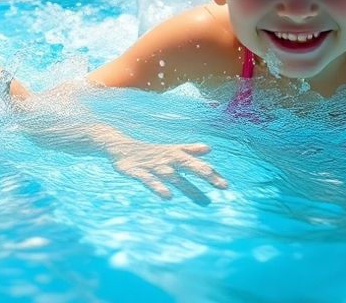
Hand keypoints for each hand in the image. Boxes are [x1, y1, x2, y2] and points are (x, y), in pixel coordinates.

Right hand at [106, 140, 228, 201]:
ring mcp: (152, 165)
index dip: (212, 174)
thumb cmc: (150, 151)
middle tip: (224, 187)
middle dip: (206, 174)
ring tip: (203, 201)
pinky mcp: (136, 171)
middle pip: (189, 165)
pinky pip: (148, 180)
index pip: (197, 163)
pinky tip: (167, 196)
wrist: (119, 146)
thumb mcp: (170, 150)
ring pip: (172, 176)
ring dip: (187, 187)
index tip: (226, 186)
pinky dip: (158, 187)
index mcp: (175, 154)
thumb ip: (190, 150)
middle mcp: (167, 159)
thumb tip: (209, 148)